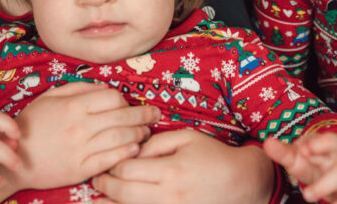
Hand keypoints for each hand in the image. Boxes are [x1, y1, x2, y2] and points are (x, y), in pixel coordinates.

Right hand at [8, 83, 159, 189]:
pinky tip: (135, 149)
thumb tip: (102, 87)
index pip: (111, 97)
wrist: (14, 159)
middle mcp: (79, 126)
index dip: (124, 99)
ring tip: (147, 132)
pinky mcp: (80, 169)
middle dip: (143, 115)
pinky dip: (125, 153)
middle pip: (121, 117)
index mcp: (73, 106)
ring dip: (139, 134)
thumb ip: (77, 89)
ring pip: (120, 138)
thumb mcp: (49, 98)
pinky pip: (109, 160)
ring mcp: (81, 149)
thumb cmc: (31, 125)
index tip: (128, 104)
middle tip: (155, 114)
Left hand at [92, 128, 274, 203]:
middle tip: (96, 180)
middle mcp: (168, 195)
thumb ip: (156, 143)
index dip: (112, 165)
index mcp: (170, 170)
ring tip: (97, 199)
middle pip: (123, 193)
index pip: (127, 169)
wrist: (241, 183)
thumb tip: (132, 153)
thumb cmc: (213, 156)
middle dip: (104, 186)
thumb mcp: (186, 138)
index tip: (107, 161)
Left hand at [264, 132, 336, 203]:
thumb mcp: (297, 157)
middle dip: (322, 181)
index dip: (321, 144)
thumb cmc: (310, 161)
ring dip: (325, 190)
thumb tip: (267, 143)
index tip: (304, 150)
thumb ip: (283, 152)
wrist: (324, 174)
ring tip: (307, 195)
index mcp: (330, 149)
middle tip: (304, 185)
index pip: (333, 142)